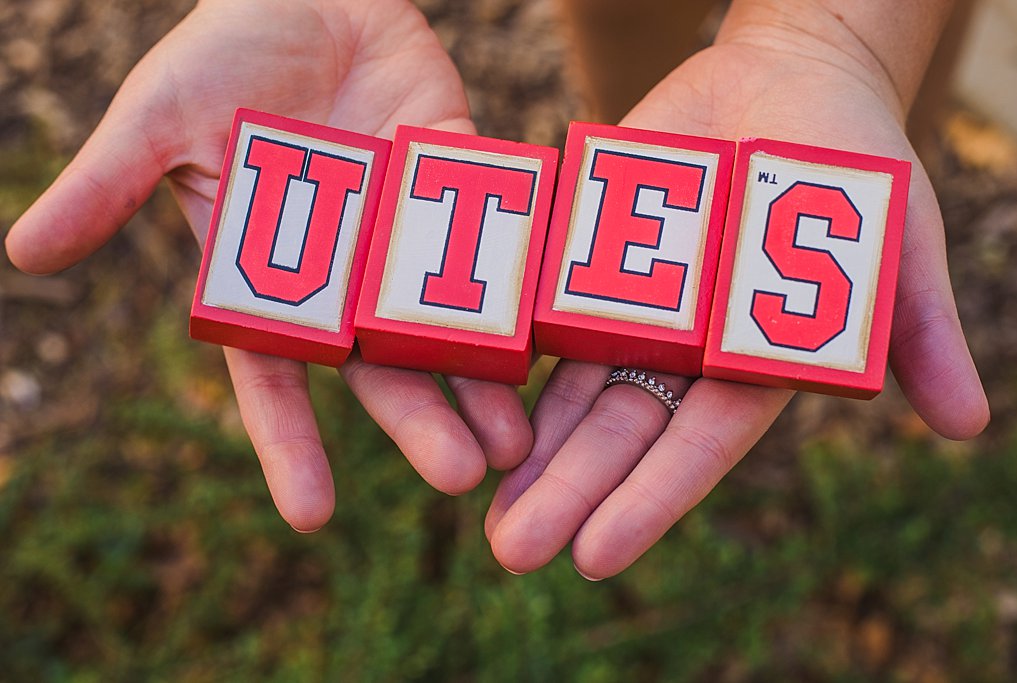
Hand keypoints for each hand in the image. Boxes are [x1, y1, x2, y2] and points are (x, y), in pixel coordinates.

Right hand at [3, 0, 531, 530]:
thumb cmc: (222, 53)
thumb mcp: (156, 117)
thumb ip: (107, 187)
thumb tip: (23, 255)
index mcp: (268, 278)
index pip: (277, 380)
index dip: (292, 445)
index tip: (313, 518)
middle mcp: (346, 274)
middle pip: (385, 368)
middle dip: (421, 424)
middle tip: (464, 478)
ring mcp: (410, 236)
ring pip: (453, 327)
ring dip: (486, 383)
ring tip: (523, 442)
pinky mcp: (467, 186)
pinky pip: (502, 245)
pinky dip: (529, 293)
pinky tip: (558, 341)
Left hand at [483, 6, 987, 577]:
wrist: (798, 69)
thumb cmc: (864, 159)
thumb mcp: (900, 240)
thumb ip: (922, 331)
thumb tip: (973, 426)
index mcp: (762, 362)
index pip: (701, 442)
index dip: (650, 498)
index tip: (595, 555)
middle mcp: (694, 350)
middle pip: (623, 432)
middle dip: (568, 493)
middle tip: (511, 552)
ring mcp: (640, 305)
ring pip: (573, 390)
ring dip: (528, 453)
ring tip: (482, 515)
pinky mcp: (594, 253)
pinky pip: (540, 309)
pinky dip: (500, 355)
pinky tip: (450, 398)